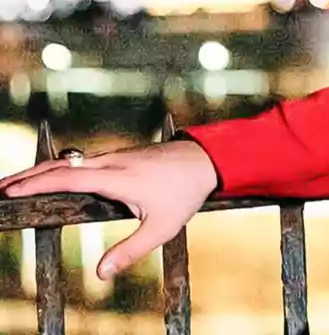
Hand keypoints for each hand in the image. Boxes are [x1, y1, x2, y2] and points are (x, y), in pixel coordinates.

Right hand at [0, 139, 218, 278]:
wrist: (207, 158)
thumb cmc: (186, 191)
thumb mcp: (163, 227)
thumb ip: (132, 250)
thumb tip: (101, 272)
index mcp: (116, 177)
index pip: (66, 179)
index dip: (36, 184)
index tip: (11, 192)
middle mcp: (110, 163)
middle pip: (59, 167)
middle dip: (26, 176)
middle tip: (0, 188)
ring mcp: (114, 157)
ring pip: (69, 162)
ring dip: (41, 171)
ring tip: (16, 184)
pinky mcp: (119, 157)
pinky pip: (81, 162)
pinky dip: (59, 168)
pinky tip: (51, 177)